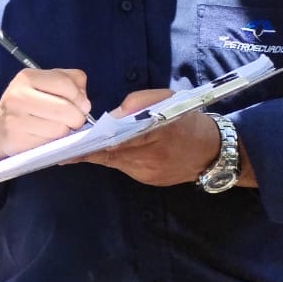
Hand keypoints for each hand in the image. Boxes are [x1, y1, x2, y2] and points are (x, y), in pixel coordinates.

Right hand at [0, 67, 89, 167]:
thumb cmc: (28, 104)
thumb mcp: (46, 84)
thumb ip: (70, 81)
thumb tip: (84, 100)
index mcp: (27, 77)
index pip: (64, 83)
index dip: (80, 97)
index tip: (83, 105)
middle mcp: (18, 96)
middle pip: (65, 109)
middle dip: (77, 117)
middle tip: (74, 120)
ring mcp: (16, 119)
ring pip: (60, 128)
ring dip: (65, 131)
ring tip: (57, 127)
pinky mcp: (17, 140)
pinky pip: (49, 142)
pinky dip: (54, 141)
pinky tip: (46, 136)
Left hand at [78, 89, 224, 186]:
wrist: (214, 152)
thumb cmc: (188, 121)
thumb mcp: (168, 100)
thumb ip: (139, 102)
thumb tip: (113, 114)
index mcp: (158, 134)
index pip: (121, 140)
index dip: (95, 143)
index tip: (75, 143)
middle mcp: (152, 158)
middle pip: (112, 154)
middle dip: (90, 149)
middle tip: (68, 144)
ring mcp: (149, 173)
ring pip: (116, 163)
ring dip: (100, 153)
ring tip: (81, 145)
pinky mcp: (149, 181)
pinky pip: (125, 168)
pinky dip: (115, 158)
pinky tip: (106, 151)